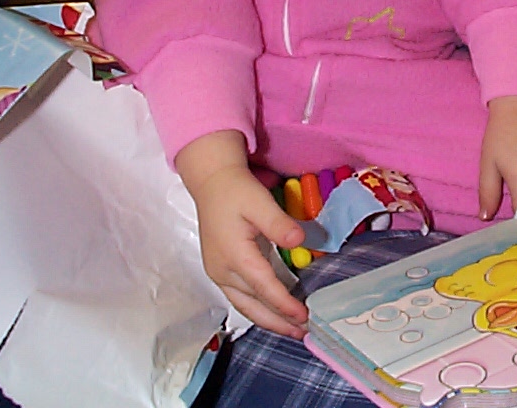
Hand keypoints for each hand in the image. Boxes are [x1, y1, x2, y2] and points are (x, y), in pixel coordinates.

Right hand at [176, 132, 307, 336]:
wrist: (212, 183)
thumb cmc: (236, 191)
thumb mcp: (260, 202)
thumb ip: (279, 224)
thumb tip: (299, 241)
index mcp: (234, 255)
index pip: (264, 287)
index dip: (285, 304)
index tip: (304, 316)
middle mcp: (223, 271)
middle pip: (252, 305)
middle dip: (278, 322)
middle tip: (303, 332)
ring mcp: (219, 273)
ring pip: (244, 305)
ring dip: (268, 319)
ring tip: (292, 329)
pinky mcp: (220, 270)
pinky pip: (240, 297)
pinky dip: (258, 308)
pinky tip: (274, 311)